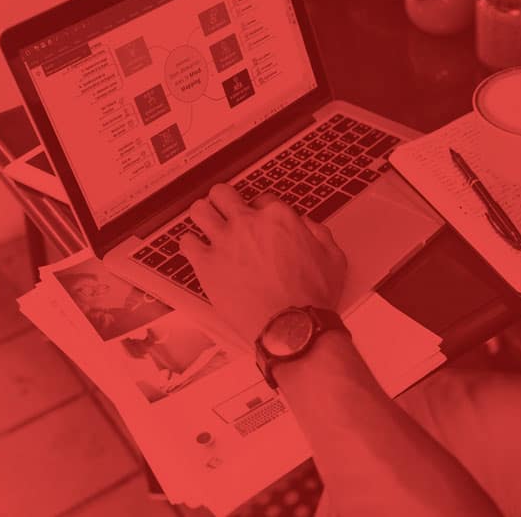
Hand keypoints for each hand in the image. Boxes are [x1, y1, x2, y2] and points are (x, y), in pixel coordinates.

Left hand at [179, 185, 347, 345]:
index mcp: (278, 217)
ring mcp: (223, 242)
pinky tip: (199, 253)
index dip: (261, 210)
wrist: (291, 326)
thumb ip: (319, 233)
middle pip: (223, 194)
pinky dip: (191, 245)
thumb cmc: (313, 296)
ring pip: (199, 210)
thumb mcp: (334, 258)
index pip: (261, 198)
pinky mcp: (206, 265)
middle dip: (225, 201)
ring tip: (208, 227)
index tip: (260, 223)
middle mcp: (247, 223)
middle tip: (228, 214)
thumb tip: (307, 225)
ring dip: (204, 216)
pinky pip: (186, 242)